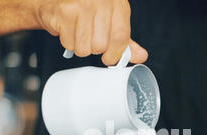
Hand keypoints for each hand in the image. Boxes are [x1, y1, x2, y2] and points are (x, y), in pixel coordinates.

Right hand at [33, 0, 147, 64]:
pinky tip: (67, 28)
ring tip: (78, 32)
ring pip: (84, 48)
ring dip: (80, 46)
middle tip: (89, 38)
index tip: (109, 58)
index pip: (120, 37)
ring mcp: (82, 4)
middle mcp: (101, 0)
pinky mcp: (65, 12)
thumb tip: (141, 56)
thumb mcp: (111, 20)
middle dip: (94, 48)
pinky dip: (67, 41)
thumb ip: (125, 40)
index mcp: (117, 2)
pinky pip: (69, 43)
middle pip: (101, 45)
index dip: (115, 53)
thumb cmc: (85, 9)